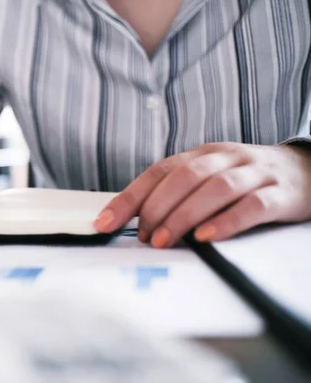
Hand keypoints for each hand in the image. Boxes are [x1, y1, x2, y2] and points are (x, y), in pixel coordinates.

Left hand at [94, 142, 310, 247]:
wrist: (306, 170)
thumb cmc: (246, 179)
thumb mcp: (209, 179)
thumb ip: (177, 194)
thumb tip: (137, 223)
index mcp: (202, 155)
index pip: (158, 172)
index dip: (129, 197)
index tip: (104, 222)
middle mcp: (226, 158)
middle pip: (185, 177)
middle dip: (157, 209)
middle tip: (145, 237)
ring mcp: (254, 173)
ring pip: (216, 188)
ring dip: (185, 215)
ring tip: (165, 241)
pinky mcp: (281, 193)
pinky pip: (253, 205)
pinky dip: (227, 221)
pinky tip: (207, 238)